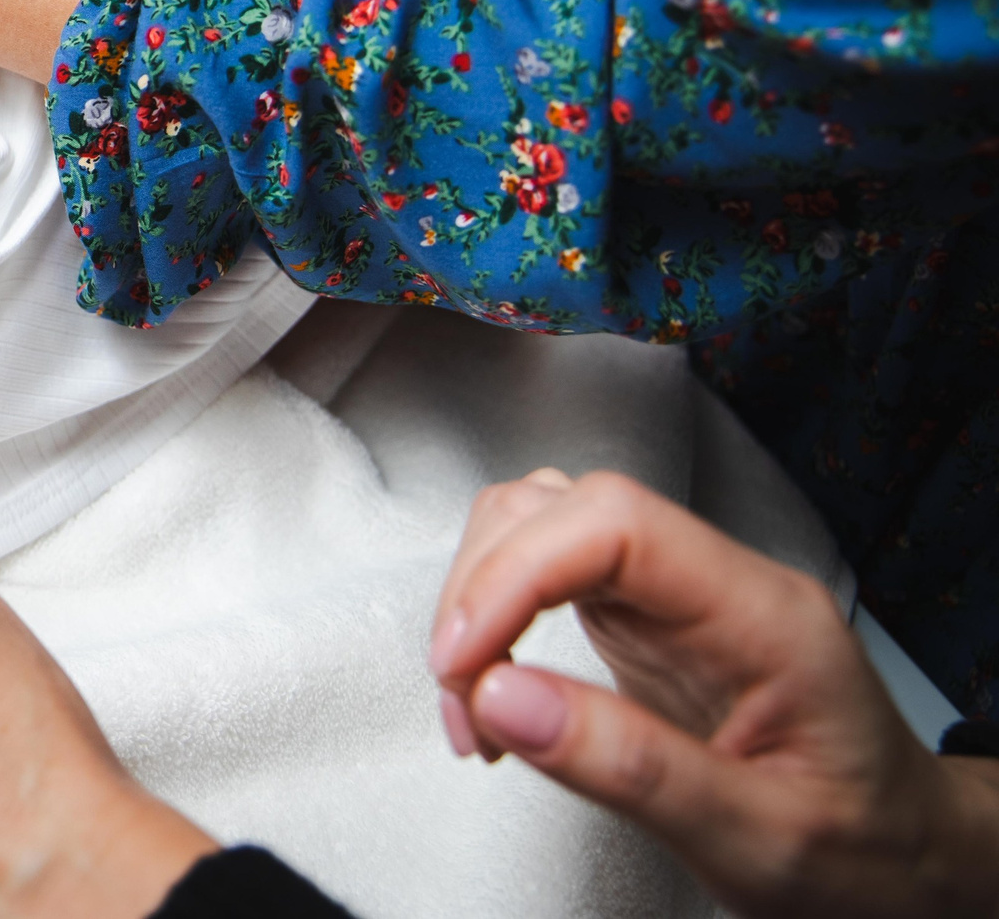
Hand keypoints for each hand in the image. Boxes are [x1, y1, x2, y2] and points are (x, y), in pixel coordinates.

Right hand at [431, 469, 998, 917]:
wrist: (907, 860)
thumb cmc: (862, 852)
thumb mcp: (760, 840)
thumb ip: (632, 767)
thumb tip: (501, 697)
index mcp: (764, 615)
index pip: (615, 524)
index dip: (516, 574)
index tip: (466, 662)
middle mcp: (715, 581)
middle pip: (560, 509)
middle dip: (481, 593)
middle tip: (462, 700)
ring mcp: (675, 591)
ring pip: (538, 526)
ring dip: (477, 601)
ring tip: (472, 705)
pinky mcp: (642, 617)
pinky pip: (542, 576)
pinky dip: (493, 624)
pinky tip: (495, 693)